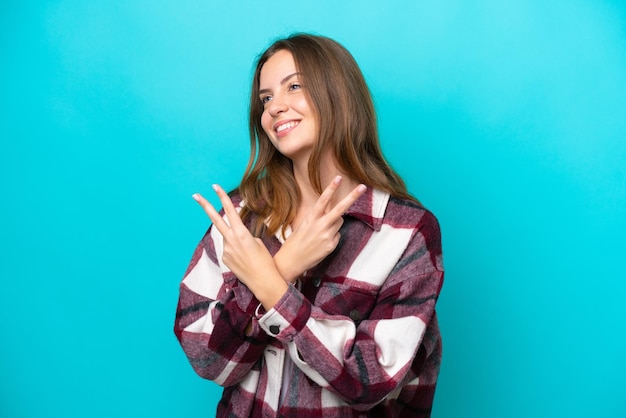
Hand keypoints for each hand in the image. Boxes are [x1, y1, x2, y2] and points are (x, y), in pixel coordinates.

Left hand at [192, 185, 287, 308]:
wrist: (262, 281)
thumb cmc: (265, 261)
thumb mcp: (258, 243)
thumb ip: (244, 235)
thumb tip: (236, 236)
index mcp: (241, 234)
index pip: (230, 211)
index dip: (223, 198)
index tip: (215, 187)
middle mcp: (230, 240)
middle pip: (215, 219)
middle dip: (205, 206)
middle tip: (196, 195)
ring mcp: (225, 250)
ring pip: (228, 238)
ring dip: (236, 241)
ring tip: (248, 254)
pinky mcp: (224, 259)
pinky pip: (229, 249)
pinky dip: (236, 251)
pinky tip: (245, 260)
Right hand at [274, 177, 366, 281]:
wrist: (292, 260)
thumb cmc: (296, 241)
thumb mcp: (304, 225)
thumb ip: (318, 217)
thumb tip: (333, 213)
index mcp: (311, 218)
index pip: (323, 200)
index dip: (331, 188)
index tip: (338, 177)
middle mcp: (320, 225)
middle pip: (340, 208)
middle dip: (352, 197)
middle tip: (362, 187)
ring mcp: (327, 235)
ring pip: (340, 222)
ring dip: (335, 223)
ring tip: (321, 233)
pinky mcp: (331, 245)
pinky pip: (337, 235)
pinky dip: (332, 237)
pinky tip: (322, 243)